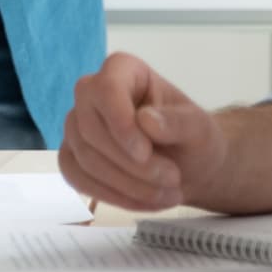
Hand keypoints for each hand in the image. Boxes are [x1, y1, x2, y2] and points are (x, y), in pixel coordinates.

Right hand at [59, 53, 230, 211]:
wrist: (188, 167)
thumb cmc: (193, 139)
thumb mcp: (200, 129)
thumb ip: (178, 122)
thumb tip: (145, 120)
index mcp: (123, 70)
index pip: (105, 88)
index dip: (120, 123)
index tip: (145, 153)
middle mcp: (92, 93)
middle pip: (90, 128)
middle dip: (130, 164)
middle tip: (172, 180)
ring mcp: (77, 125)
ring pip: (84, 157)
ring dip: (126, 185)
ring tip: (166, 195)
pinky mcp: (72, 155)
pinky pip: (77, 178)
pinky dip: (111, 196)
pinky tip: (142, 201)